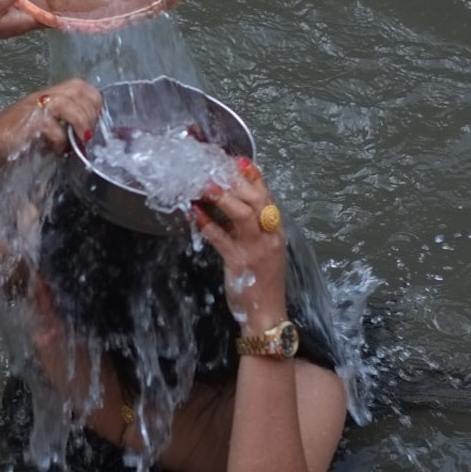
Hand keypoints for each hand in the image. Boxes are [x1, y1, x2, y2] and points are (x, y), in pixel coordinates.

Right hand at [0, 78, 101, 168]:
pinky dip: (61, 142)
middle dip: (90, 112)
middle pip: (78, 90)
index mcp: (48, 95)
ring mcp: (35, 107)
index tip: (97, 119)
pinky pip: (54, 128)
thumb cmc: (12, 138)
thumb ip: (60, 124)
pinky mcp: (29, 122)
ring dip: (80, 124)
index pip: (79, 85)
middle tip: (88, 134)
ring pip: (69, 104)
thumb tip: (86, 136)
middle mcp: (43, 96)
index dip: (94, 99)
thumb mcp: (40, 126)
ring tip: (80, 142)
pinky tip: (57, 151)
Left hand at [190, 160, 288, 328]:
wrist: (266, 312)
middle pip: (256, 199)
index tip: (239, 159)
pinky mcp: (239, 262)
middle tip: (216, 165)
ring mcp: (256, 248)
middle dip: (237, 180)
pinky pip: (222, 239)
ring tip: (204, 185)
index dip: (254, 176)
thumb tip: (230, 204)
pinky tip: (194, 213)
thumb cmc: (262, 279)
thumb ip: (251, 227)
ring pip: (242, 214)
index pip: (267, 196)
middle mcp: (269, 235)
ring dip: (223, 197)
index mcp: (276, 230)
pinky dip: (207, 224)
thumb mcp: (263, 249)